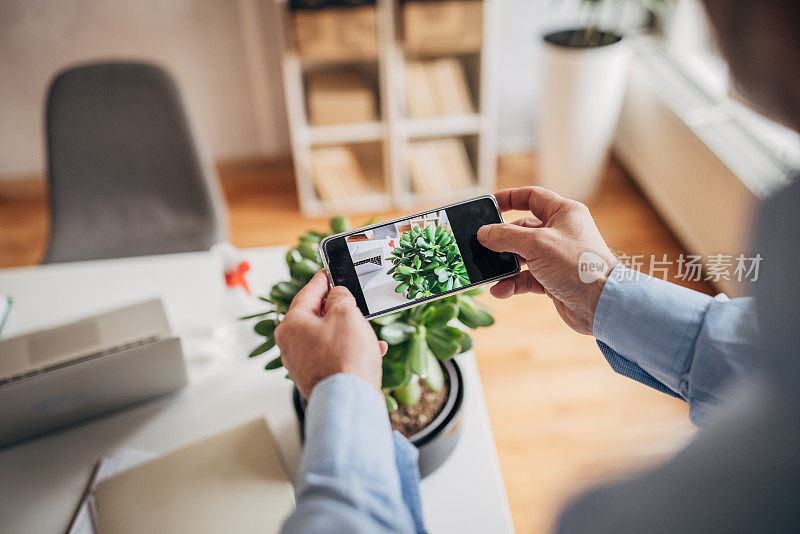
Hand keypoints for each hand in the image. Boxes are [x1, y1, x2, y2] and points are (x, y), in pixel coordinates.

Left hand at [274, 271, 388, 397]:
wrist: (350, 403)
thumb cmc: (345, 359)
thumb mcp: (346, 314)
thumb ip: (340, 297)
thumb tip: (337, 295)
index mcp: (291, 325)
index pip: (307, 293)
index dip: (323, 279)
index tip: (329, 271)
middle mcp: (291, 345)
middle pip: (317, 317)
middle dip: (340, 310)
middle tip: (353, 300)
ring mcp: (303, 364)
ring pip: (329, 337)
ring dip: (350, 332)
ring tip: (369, 331)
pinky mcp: (318, 379)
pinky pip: (334, 356)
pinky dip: (351, 350)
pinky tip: (372, 350)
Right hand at [477, 187, 617, 334]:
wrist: (601, 304)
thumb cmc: (579, 266)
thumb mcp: (537, 244)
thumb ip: (506, 236)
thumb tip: (484, 233)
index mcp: (564, 213)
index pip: (532, 197)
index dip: (509, 198)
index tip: (488, 205)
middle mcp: (561, 232)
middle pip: (522, 229)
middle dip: (502, 239)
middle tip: (482, 245)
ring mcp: (556, 257)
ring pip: (522, 256)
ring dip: (505, 265)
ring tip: (490, 272)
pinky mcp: (553, 280)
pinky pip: (526, 278)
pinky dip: (512, 284)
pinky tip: (500, 290)